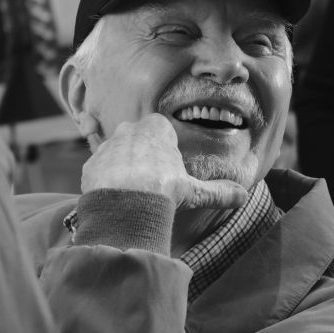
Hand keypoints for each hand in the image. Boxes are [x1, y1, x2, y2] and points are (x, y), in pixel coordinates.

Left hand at [81, 114, 248, 210]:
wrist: (125, 205)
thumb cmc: (163, 191)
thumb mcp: (195, 192)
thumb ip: (218, 192)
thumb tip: (243, 197)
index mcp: (157, 127)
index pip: (162, 132)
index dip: (167, 152)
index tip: (169, 171)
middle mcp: (129, 129)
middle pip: (138, 141)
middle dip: (144, 158)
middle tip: (152, 184)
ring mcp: (107, 146)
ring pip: (117, 155)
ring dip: (124, 171)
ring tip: (133, 195)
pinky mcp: (91, 165)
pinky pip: (99, 171)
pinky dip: (106, 184)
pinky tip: (115, 200)